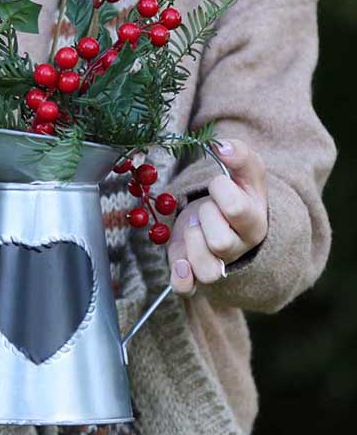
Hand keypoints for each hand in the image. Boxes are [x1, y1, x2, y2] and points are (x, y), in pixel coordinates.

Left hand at [168, 139, 267, 294]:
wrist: (227, 218)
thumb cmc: (237, 193)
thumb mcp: (245, 172)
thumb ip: (238, 154)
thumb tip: (222, 146)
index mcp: (255, 222)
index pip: (237, 208)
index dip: (221, 190)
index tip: (217, 184)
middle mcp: (238, 248)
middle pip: (221, 242)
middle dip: (206, 217)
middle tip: (204, 208)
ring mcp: (217, 265)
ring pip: (208, 271)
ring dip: (192, 244)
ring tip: (193, 229)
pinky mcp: (193, 274)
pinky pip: (187, 288)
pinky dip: (181, 279)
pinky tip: (178, 262)